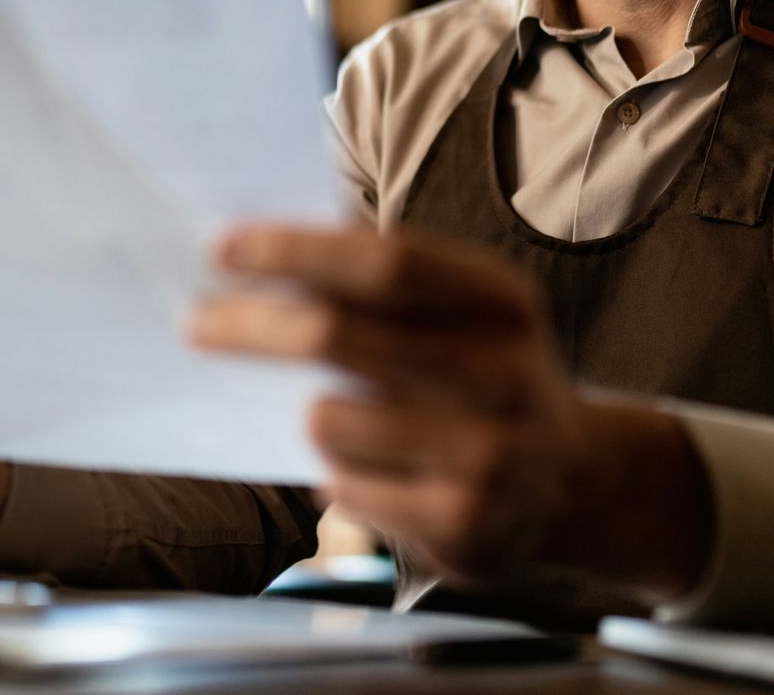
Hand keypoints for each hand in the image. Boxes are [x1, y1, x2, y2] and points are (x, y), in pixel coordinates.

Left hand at [187, 224, 709, 601]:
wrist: (577, 485)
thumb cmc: (484, 378)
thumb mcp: (465, 316)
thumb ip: (383, 287)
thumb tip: (259, 258)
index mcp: (501, 302)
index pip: (386, 262)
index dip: (298, 251)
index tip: (222, 247)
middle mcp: (504, 373)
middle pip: (340, 336)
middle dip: (253, 326)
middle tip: (196, 323)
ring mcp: (490, 454)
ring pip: (330, 420)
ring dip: (313, 415)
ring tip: (343, 419)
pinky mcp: (465, 525)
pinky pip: (345, 488)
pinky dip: (338, 475)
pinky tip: (379, 474)